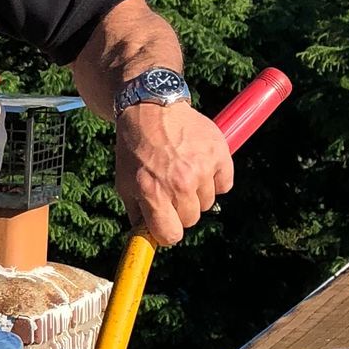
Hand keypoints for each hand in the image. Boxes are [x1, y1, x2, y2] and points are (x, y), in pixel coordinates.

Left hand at [114, 101, 233, 247]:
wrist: (151, 108)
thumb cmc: (135, 149)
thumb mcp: (124, 183)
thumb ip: (137, 214)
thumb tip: (147, 240)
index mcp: (153, 192)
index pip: (171, 235)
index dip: (167, 232)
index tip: (165, 223)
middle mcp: (179, 183)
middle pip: (190, 219)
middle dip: (180, 209)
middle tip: (171, 188)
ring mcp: (201, 168)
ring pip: (207, 203)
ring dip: (197, 193)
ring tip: (183, 171)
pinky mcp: (219, 154)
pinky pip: (224, 185)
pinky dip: (215, 179)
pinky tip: (200, 165)